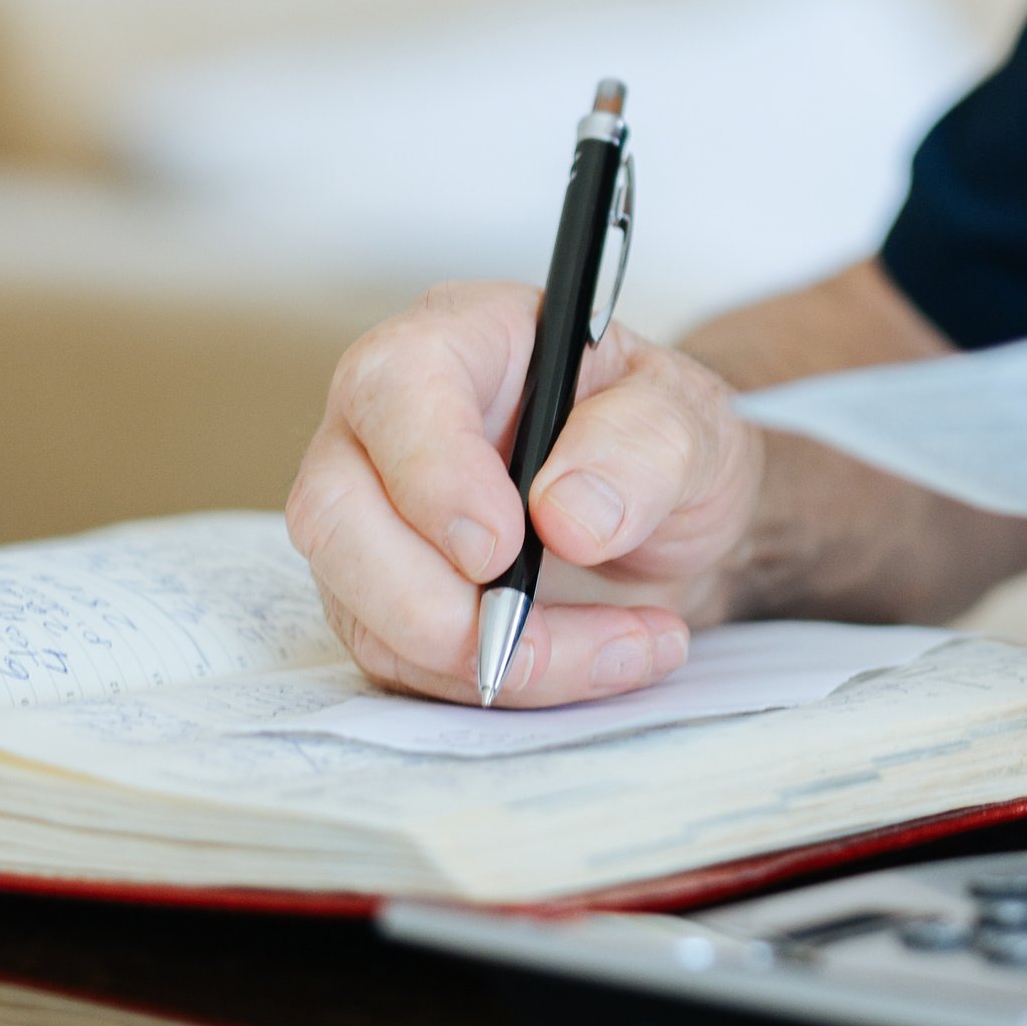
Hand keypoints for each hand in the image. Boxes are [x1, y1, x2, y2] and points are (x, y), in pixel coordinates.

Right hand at [285, 282, 763, 703]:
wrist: (672, 520)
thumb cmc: (663, 442)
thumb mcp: (693, 421)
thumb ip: (646, 445)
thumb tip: (568, 514)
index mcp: (459, 341)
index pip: (395, 386)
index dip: (432, 472)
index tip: (500, 548)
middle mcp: (389, 426)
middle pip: (333, 511)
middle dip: (427, 600)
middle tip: (532, 636)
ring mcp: (373, 516)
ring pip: (360, 605)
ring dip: (481, 656)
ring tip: (622, 649)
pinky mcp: (383, 598)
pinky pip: (401, 662)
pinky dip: (495, 684)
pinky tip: (596, 662)